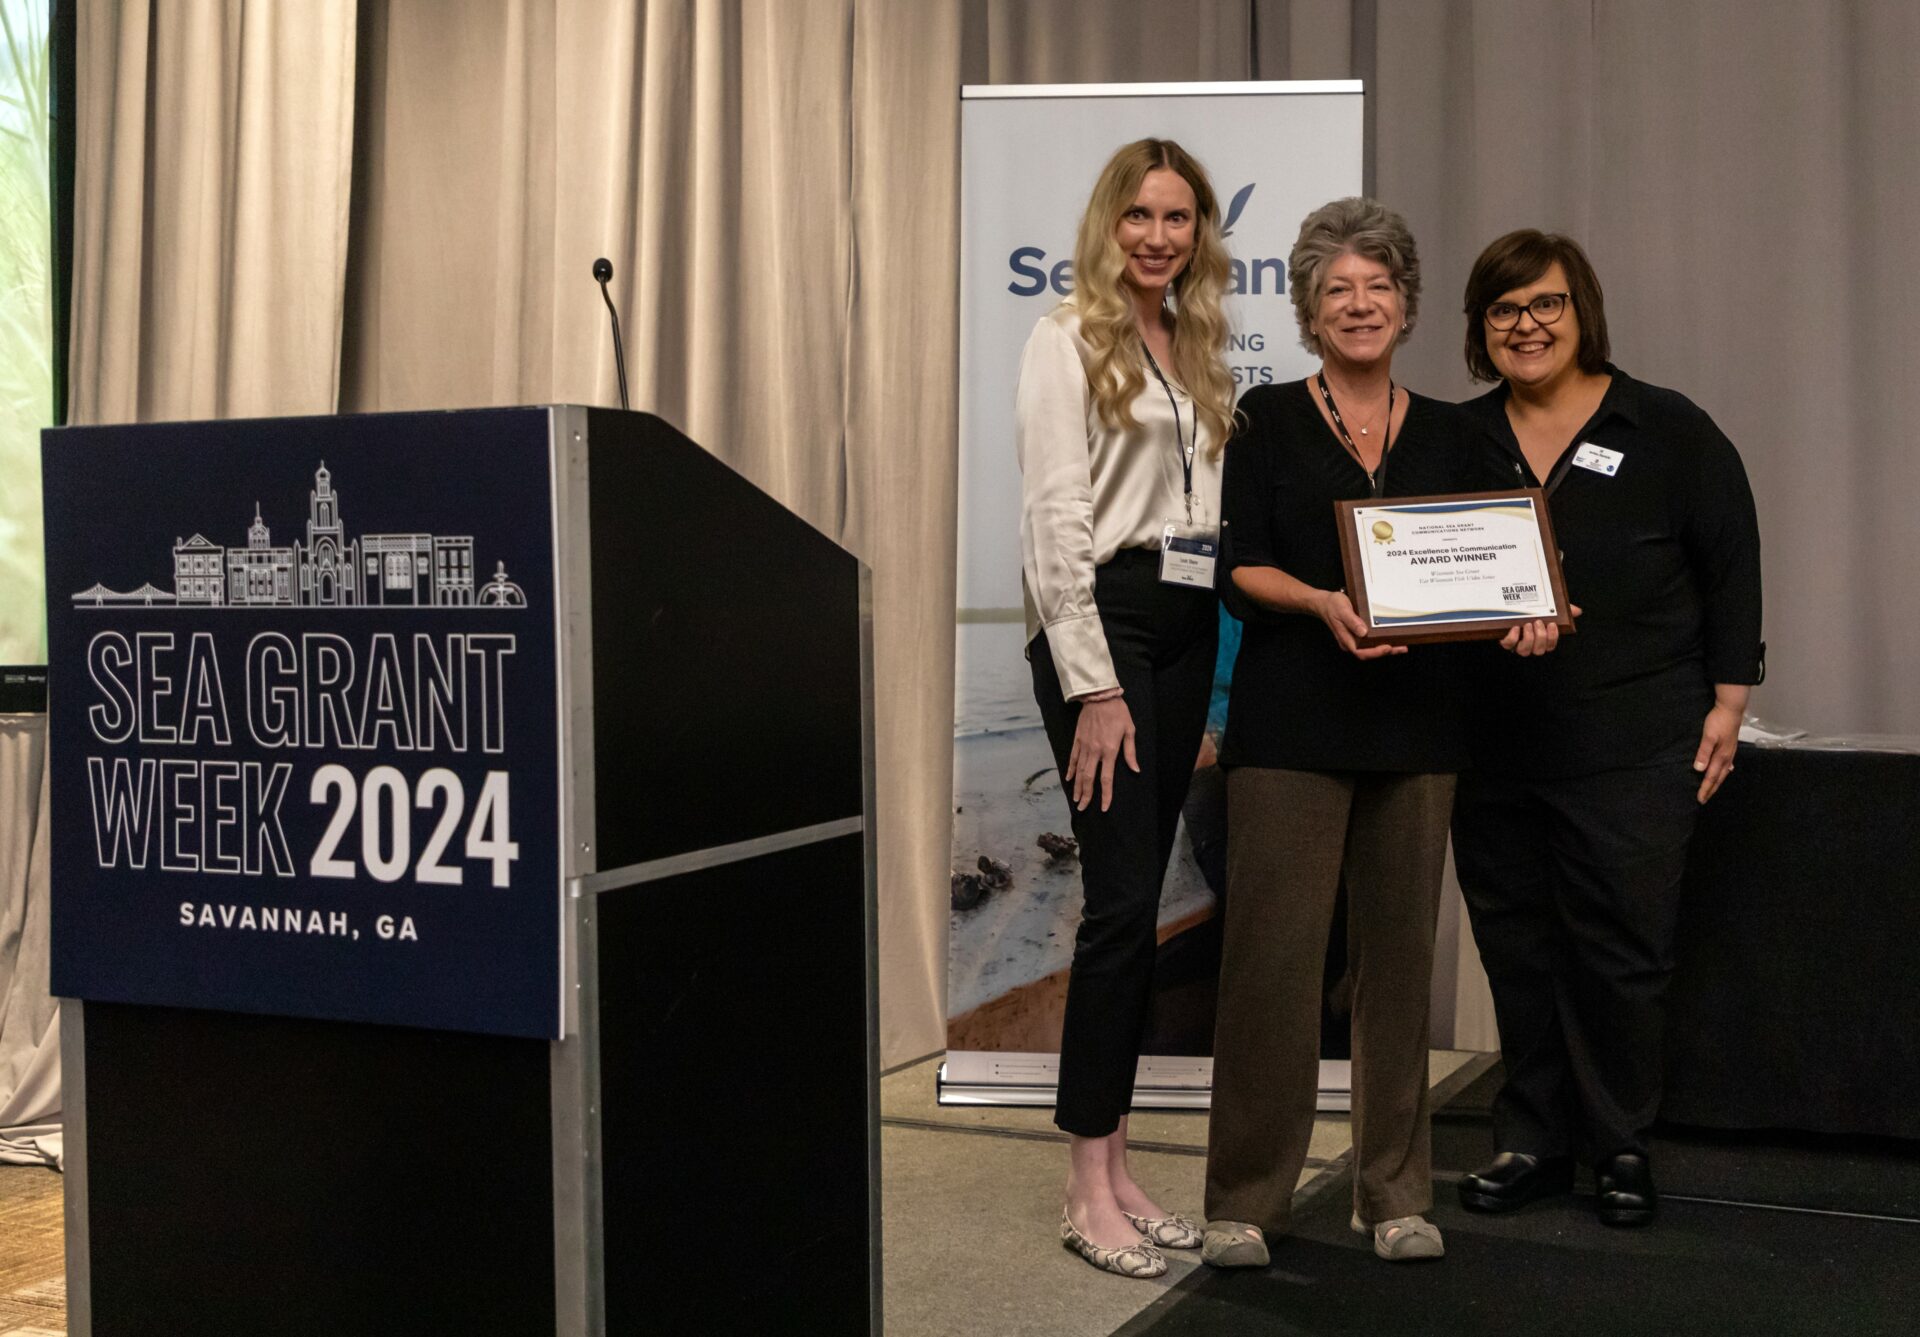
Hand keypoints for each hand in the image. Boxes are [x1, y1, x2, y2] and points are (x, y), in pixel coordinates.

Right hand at [1065, 696, 1138, 811]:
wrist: (1099, 696)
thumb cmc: (1118, 712)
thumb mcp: (1130, 730)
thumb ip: (1130, 752)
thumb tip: (1135, 770)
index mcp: (1110, 750)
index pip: (1106, 779)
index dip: (1105, 795)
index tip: (1104, 808)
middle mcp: (1095, 751)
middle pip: (1089, 779)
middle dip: (1086, 795)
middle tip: (1082, 809)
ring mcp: (1084, 745)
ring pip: (1079, 771)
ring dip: (1077, 787)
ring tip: (1076, 799)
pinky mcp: (1078, 739)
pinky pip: (1073, 758)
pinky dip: (1071, 770)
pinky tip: (1069, 779)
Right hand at [1314, 590, 1405, 660]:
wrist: (1323, 603)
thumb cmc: (1332, 605)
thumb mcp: (1342, 610)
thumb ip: (1352, 621)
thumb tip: (1363, 632)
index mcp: (1346, 640)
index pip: (1361, 652)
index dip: (1375, 652)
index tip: (1388, 647)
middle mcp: (1350, 642)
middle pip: (1369, 653)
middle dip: (1386, 652)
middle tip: (1401, 647)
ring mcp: (1353, 640)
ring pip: (1370, 649)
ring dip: (1386, 648)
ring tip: (1400, 646)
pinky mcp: (1356, 635)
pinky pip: (1369, 642)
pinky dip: (1381, 642)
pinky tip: (1390, 638)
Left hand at [1498, 603, 1580, 655]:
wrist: (1508, 608)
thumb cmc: (1532, 612)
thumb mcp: (1549, 609)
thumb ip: (1563, 610)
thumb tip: (1577, 611)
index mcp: (1541, 640)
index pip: (1550, 646)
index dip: (1552, 638)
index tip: (1552, 624)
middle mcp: (1530, 645)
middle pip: (1539, 651)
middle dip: (1540, 637)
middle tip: (1538, 622)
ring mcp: (1517, 645)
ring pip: (1524, 651)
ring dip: (1528, 638)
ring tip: (1528, 624)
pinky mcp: (1505, 641)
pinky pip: (1508, 645)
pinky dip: (1512, 637)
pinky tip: (1515, 628)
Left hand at [1693, 701, 1741, 803]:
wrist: (1731, 709)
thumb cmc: (1718, 721)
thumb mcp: (1708, 736)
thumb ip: (1704, 752)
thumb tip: (1699, 769)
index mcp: (1721, 757)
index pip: (1711, 777)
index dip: (1705, 789)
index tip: (1700, 799)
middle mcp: (1727, 757)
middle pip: (1718, 778)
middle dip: (1711, 789)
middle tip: (1704, 799)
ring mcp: (1730, 752)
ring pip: (1723, 772)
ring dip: (1717, 782)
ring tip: (1712, 789)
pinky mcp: (1730, 747)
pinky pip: (1727, 765)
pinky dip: (1723, 772)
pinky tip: (1725, 771)